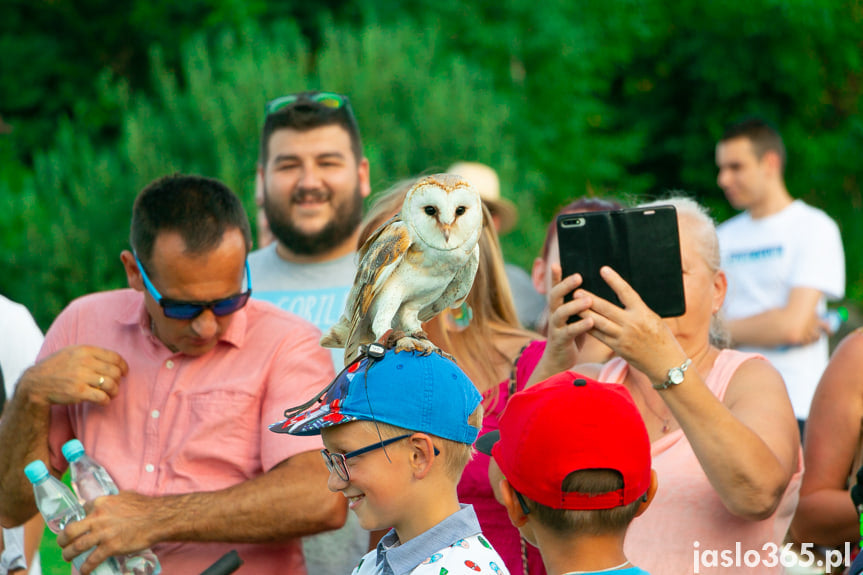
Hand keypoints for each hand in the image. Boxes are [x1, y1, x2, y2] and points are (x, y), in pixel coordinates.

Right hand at [19, 345, 127, 406]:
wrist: (37, 383)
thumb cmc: (57, 367)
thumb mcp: (72, 352)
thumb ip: (91, 353)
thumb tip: (114, 360)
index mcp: (85, 350)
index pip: (115, 357)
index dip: (123, 366)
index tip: (124, 372)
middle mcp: (85, 362)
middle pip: (115, 372)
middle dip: (118, 380)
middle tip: (115, 385)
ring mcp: (81, 377)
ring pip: (111, 385)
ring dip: (114, 391)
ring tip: (111, 394)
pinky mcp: (78, 392)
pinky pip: (101, 397)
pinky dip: (106, 400)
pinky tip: (103, 401)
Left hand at [58, 491, 158, 573]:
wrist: (158, 518)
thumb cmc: (145, 506)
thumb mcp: (125, 496)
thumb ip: (114, 500)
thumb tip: (112, 501)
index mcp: (101, 503)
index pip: (82, 510)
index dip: (80, 519)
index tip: (80, 525)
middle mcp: (98, 518)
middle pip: (70, 530)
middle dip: (62, 539)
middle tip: (63, 543)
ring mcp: (103, 533)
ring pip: (76, 546)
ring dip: (69, 554)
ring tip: (68, 557)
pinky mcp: (110, 547)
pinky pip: (92, 560)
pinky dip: (85, 568)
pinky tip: (84, 571)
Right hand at [540, 266, 594, 372]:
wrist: (558, 361)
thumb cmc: (570, 335)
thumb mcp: (573, 317)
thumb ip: (578, 303)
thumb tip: (592, 286)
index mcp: (558, 307)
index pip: (555, 288)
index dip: (555, 276)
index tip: (556, 263)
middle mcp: (554, 315)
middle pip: (554, 296)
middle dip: (565, 285)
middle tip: (578, 276)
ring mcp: (556, 328)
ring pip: (560, 313)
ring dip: (574, 305)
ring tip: (589, 300)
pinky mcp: (561, 341)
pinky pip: (569, 331)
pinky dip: (580, 326)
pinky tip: (592, 321)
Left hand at [580, 266, 685, 381]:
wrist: (666, 364)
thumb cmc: (662, 338)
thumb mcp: (654, 318)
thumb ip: (637, 309)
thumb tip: (623, 296)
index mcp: (643, 313)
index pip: (626, 292)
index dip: (614, 280)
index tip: (604, 270)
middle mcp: (632, 324)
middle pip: (607, 308)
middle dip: (590, 299)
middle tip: (576, 291)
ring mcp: (623, 337)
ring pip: (599, 323)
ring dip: (585, 313)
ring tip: (573, 305)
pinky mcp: (618, 348)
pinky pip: (600, 336)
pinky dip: (588, 328)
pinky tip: (579, 322)